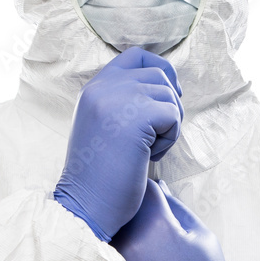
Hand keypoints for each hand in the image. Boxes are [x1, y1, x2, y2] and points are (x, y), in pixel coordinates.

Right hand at [54, 47, 182, 240]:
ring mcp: (118, 98)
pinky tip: (148, 156)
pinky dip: (170, 138)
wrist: (86, 205)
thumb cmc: (101, 176)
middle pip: (159, 75)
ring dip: (169, 126)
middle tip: (155, 137)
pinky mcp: (136, 115)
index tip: (169, 94)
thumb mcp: (105, 127)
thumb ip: (124, 102)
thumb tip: (169, 88)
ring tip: (146, 150)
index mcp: (94, 88)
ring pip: (169, 95)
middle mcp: (104, 86)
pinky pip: (173, 115)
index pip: (136, 55)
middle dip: (168, 105)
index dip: (160, 69)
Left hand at [95, 179, 238, 260]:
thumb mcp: (203, 238)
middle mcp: (128, 244)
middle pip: (113, 211)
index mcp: (156, 224)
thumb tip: (155, 186)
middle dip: (122, 212)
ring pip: (98, 238)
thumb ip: (176, 207)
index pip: (138, 188)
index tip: (144, 195)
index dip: (142, 188)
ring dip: (109, 237)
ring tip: (132, 251)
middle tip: (133, 221)